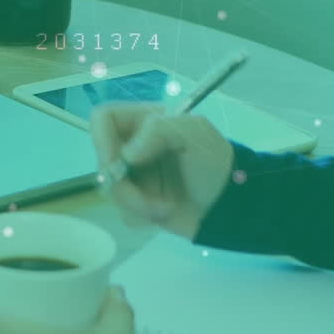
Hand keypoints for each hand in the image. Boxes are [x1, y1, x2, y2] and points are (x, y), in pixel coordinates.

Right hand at [90, 102, 234, 240]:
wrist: (231, 204)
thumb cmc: (215, 162)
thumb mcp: (194, 133)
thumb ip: (158, 131)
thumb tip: (125, 155)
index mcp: (144, 122)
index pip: (103, 119)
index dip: (101, 140)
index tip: (116, 164)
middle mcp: (134, 146)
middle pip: (102, 160)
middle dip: (123, 184)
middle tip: (146, 197)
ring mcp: (135, 176)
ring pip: (111, 189)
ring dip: (137, 202)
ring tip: (166, 206)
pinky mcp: (138, 201)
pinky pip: (123, 210)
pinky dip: (142, 214)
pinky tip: (165, 211)